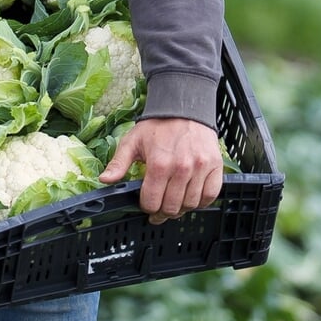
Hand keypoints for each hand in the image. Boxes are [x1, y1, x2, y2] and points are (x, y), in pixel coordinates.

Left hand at [99, 117, 222, 224]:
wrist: (185, 108)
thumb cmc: (157, 126)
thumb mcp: (132, 141)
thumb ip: (119, 163)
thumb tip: (105, 180)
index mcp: (159, 164)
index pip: (152, 202)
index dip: (147, 207)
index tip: (146, 204)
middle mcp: (181, 168)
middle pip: (172, 207)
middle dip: (163, 212)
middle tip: (160, 209)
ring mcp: (200, 168)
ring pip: (191, 204)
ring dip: (181, 208)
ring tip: (175, 203)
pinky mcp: (215, 166)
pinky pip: (210, 195)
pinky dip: (201, 201)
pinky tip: (192, 197)